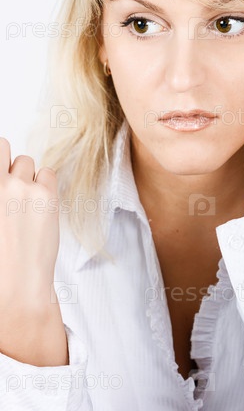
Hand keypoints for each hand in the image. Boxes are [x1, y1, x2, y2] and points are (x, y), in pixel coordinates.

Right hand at [0, 138, 59, 308]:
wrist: (13, 290)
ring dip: (25, 175)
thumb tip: (4, 183)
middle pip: (2, 145)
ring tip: (23, 201)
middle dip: (4, 161)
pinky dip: (44, 184)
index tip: (1, 175)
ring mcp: (20, 187)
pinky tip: (39, 204)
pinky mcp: (45, 195)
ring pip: (26, 161)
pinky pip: (47, 172)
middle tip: (8, 182)